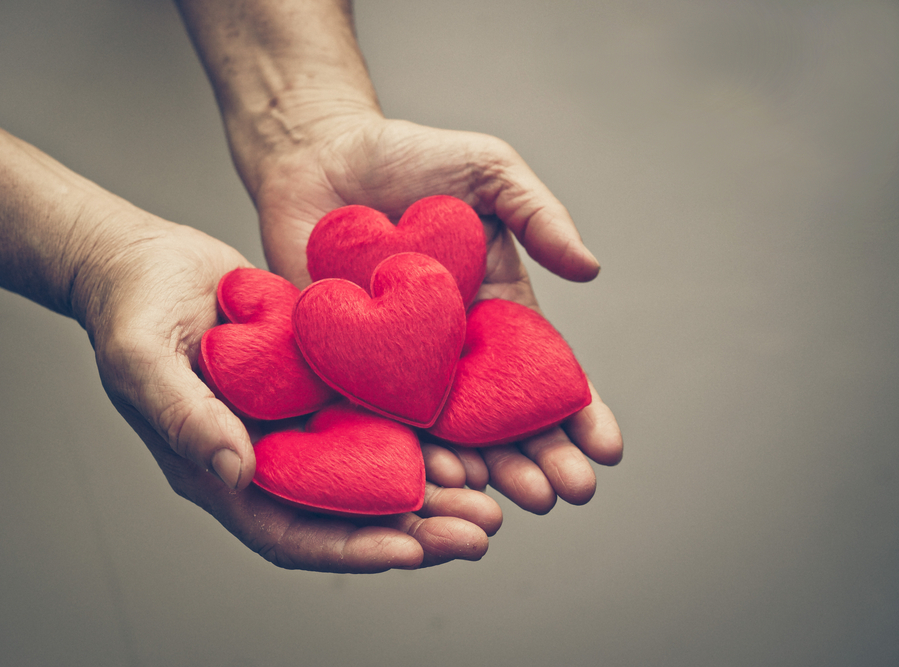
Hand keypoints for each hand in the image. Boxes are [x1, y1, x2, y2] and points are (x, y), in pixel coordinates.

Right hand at [73, 211, 500, 571]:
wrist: (145, 260)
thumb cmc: (130, 310)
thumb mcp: (142, 360)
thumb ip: (185, 417)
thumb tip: (238, 473)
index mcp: (219, 471)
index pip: (290, 532)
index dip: (351, 547)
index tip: (412, 549)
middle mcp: (266, 458)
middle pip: (347, 514)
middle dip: (415, 530)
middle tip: (481, 530)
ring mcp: (295, 423)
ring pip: (373, 470)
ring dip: (432, 487)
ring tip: (492, 493)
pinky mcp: (317, 383)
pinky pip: (375, 414)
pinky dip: (419, 430)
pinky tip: (466, 432)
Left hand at [251, 114, 623, 512]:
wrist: (320, 155)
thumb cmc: (409, 157)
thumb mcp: (489, 171)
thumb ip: (539, 215)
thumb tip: (590, 269)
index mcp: (495, 311)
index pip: (544, 373)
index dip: (578, 412)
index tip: (607, 449)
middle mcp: (452, 349)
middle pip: (503, 417)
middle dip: (539, 457)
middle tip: (567, 493)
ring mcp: (400, 363)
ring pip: (448, 433)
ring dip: (483, 470)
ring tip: (512, 500)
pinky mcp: (345, 366)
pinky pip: (379, 418)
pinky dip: (408, 451)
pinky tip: (435, 481)